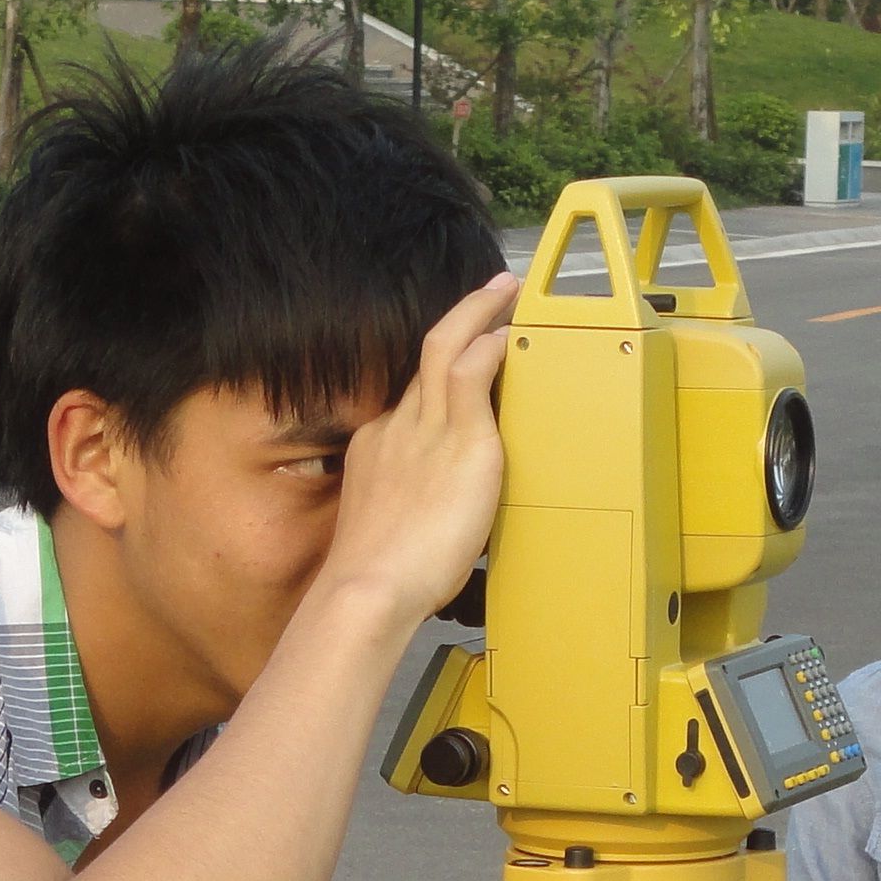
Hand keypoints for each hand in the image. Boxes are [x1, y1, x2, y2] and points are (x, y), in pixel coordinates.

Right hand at [314, 271, 518, 634]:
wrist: (369, 586)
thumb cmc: (379, 580)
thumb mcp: (386, 532)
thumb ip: (408, 516)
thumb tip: (432, 529)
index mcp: (378, 449)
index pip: (410, 399)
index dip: (436, 377)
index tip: (458, 364)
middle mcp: (399, 428)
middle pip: (426, 357)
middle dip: (460, 319)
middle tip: (489, 295)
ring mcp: (428, 430)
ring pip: (446, 348)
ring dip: (478, 314)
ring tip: (504, 293)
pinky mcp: (463, 442)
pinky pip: (474, 373)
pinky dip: (492, 346)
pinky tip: (510, 333)